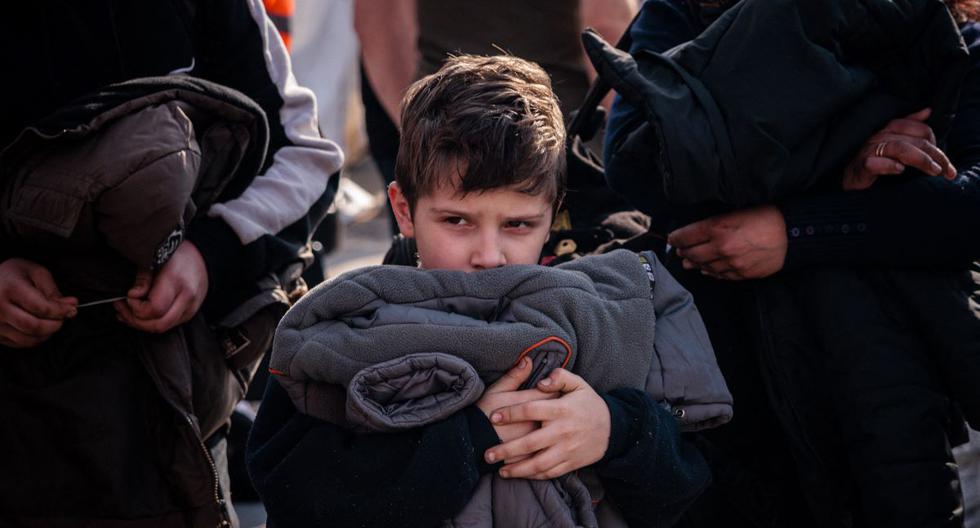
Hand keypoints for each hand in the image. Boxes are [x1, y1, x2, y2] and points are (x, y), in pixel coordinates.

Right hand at [0, 258, 77, 347]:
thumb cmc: (12, 275)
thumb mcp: (35, 273)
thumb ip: (53, 290)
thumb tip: (71, 304)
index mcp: (11, 289)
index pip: (41, 308)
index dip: (61, 311)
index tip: (72, 309)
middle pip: (34, 326)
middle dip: (55, 325)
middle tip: (63, 318)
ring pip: (27, 339)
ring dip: (47, 334)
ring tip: (52, 322)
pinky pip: (19, 343)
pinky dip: (35, 339)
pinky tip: (39, 327)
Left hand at [114, 241, 207, 332]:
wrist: (203, 256)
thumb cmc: (178, 254)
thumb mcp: (156, 259)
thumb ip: (143, 278)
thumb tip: (133, 295)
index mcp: (178, 283)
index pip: (154, 309)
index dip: (136, 306)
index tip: (129, 295)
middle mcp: (188, 299)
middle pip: (158, 324)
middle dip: (135, 320)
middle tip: (121, 308)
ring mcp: (191, 309)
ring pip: (162, 328)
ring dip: (141, 324)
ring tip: (126, 312)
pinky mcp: (189, 314)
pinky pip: (167, 325)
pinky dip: (151, 322)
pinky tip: (140, 314)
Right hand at [477, 357, 556, 446]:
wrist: (471, 442)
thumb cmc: (483, 414)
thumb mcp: (496, 391)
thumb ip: (514, 376)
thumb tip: (528, 360)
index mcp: (529, 404)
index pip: (554, 392)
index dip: (555, 389)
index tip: (554, 388)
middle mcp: (536, 422)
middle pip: (557, 412)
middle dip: (558, 408)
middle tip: (557, 406)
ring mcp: (535, 441)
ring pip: (554, 432)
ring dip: (555, 427)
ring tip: (553, 424)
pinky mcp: (532, 456)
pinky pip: (547, 450)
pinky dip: (549, 445)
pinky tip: (547, 443)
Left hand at [484, 368, 610, 479]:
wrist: (613, 429)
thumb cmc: (589, 404)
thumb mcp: (579, 384)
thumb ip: (559, 377)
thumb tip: (540, 382)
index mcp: (561, 409)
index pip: (530, 409)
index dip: (510, 413)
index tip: (493, 416)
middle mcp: (563, 431)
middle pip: (530, 443)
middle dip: (506, 450)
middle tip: (487, 453)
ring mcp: (567, 450)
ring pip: (538, 464)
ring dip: (518, 469)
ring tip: (500, 470)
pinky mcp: (571, 463)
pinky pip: (550, 473)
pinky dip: (533, 476)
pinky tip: (520, 475)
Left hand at [668, 205, 786, 279]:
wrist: (793, 233)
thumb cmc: (767, 215)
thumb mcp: (737, 210)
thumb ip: (716, 221)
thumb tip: (698, 230)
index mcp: (718, 227)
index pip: (686, 235)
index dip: (677, 237)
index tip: (673, 238)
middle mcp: (722, 247)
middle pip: (692, 253)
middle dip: (683, 252)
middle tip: (680, 250)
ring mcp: (732, 263)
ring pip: (705, 267)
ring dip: (695, 263)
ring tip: (689, 261)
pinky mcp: (742, 274)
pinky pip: (721, 276)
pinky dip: (711, 272)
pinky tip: (707, 270)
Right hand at [843, 108, 956, 189]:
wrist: (845, 177)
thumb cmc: (869, 158)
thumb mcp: (891, 140)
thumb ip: (909, 125)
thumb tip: (927, 111)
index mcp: (889, 127)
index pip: (921, 130)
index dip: (936, 144)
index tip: (944, 161)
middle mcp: (879, 135)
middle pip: (915, 140)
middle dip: (936, 155)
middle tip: (947, 171)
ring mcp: (868, 149)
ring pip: (900, 148)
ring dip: (921, 159)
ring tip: (933, 171)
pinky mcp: (860, 166)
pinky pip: (875, 163)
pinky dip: (889, 165)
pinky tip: (899, 169)